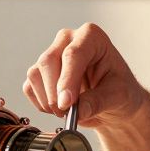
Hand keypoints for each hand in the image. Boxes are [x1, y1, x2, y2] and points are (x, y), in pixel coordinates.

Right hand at [23, 23, 146, 128]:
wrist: (113, 102)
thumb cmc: (120, 91)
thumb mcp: (118, 96)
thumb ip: (97, 101)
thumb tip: (77, 110)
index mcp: (91, 37)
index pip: (73, 54)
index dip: (67, 80)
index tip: (67, 104)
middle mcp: (68, 40)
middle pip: (49, 61)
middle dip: (55, 92)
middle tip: (67, 113)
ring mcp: (52, 54)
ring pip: (36, 74)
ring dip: (47, 100)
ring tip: (67, 113)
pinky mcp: (41, 72)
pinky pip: (30, 87)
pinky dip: (41, 103)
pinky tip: (58, 109)